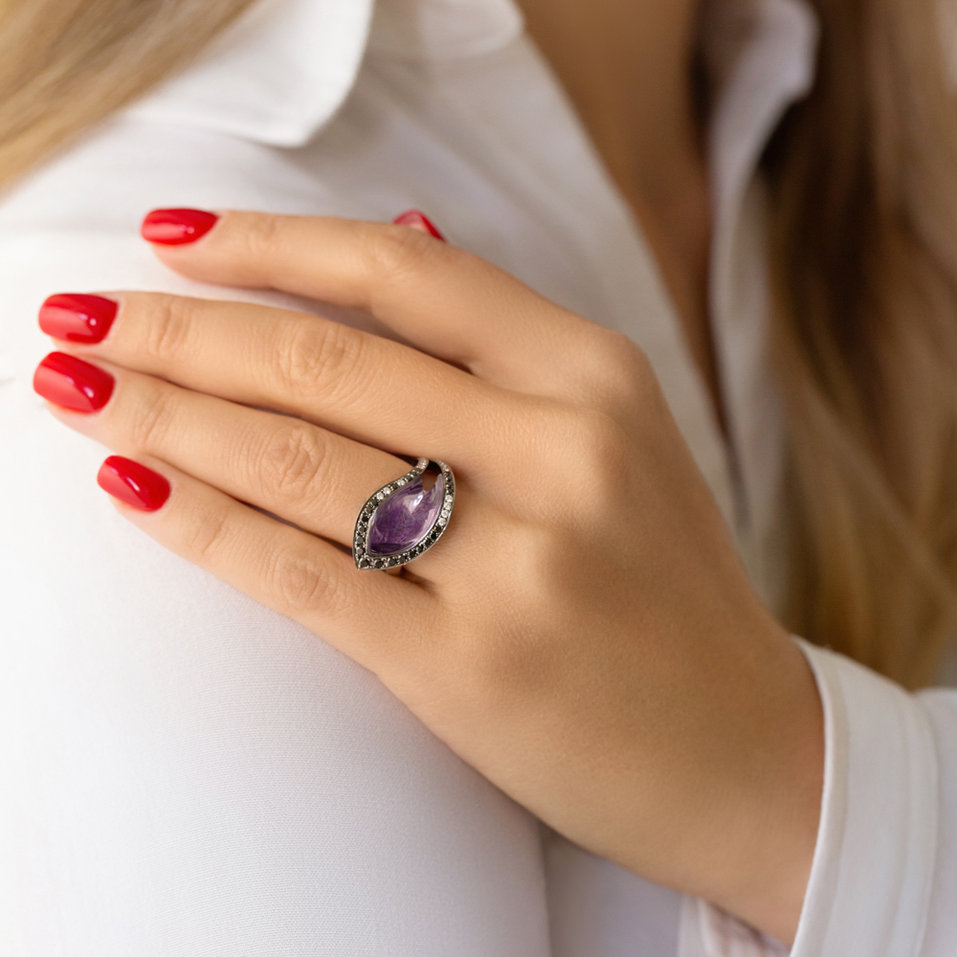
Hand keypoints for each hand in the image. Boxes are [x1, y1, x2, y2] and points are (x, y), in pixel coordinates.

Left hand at [33, 208, 823, 944]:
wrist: (745, 746)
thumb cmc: (666, 587)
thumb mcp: (619, 437)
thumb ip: (505, 345)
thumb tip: (400, 228)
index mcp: (595, 377)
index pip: (401, 273)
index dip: (269, 244)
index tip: (170, 238)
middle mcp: (560, 452)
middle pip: (324, 361)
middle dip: (178, 331)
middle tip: (82, 320)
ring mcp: (517, 562)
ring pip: (297, 460)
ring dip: (166, 418)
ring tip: (79, 395)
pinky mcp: (468, 667)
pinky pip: (302, 575)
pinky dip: (202, 526)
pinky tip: (132, 490)